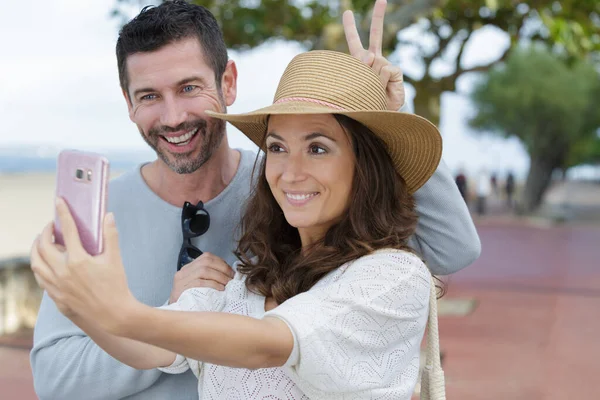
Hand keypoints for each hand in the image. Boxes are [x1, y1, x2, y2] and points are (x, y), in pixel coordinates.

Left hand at [31, 198, 135, 332]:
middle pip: (43, 246)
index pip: (68, 230)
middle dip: (45, 232)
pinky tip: (45, 264)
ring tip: (42, 242)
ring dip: (36, 249)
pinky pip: (40, 278)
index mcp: (78, 260)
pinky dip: (40, 267)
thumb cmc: (116, 286)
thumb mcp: (115, 259)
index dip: (63, 213)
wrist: (114, 315)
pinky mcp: (56, 297)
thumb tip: (109, 216)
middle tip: (52, 226)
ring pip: (36, 263)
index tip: (59, 202)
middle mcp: (63, 272)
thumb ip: (110, 235)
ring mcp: (57, 286)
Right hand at [170, 253, 233, 302]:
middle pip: (206, 262)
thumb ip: (208, 277)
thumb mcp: (197, 286)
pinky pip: (199, 282)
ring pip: (203, 270)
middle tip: (232, 278)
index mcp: (188, 268)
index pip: (206, 257)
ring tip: (227, 284)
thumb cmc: (190, 300)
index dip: (221, 262)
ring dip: (219, 276)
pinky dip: (213, 284)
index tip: (231, 271)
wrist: (174, 313)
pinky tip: (220, 289)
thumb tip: (229, 274)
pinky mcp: (181, 290)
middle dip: (222, 268)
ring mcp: (181, 280)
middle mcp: (183, 271)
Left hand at [343, 0, 404, 110]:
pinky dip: (382, 81)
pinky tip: (384, 89)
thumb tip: (371, 56)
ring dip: (371, 77)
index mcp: (361, 62)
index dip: (351, 28)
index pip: (355, 43)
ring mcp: (384, 65)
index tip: (348, 12)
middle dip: (379, 17)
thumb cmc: (366, 102)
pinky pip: (384, 70)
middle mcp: (374, 60)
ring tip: (374, 90)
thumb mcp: (356, 87)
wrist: (383, 114)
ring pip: (375, 60)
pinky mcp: (394, 71)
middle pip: (376, 36)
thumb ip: (360, 71)